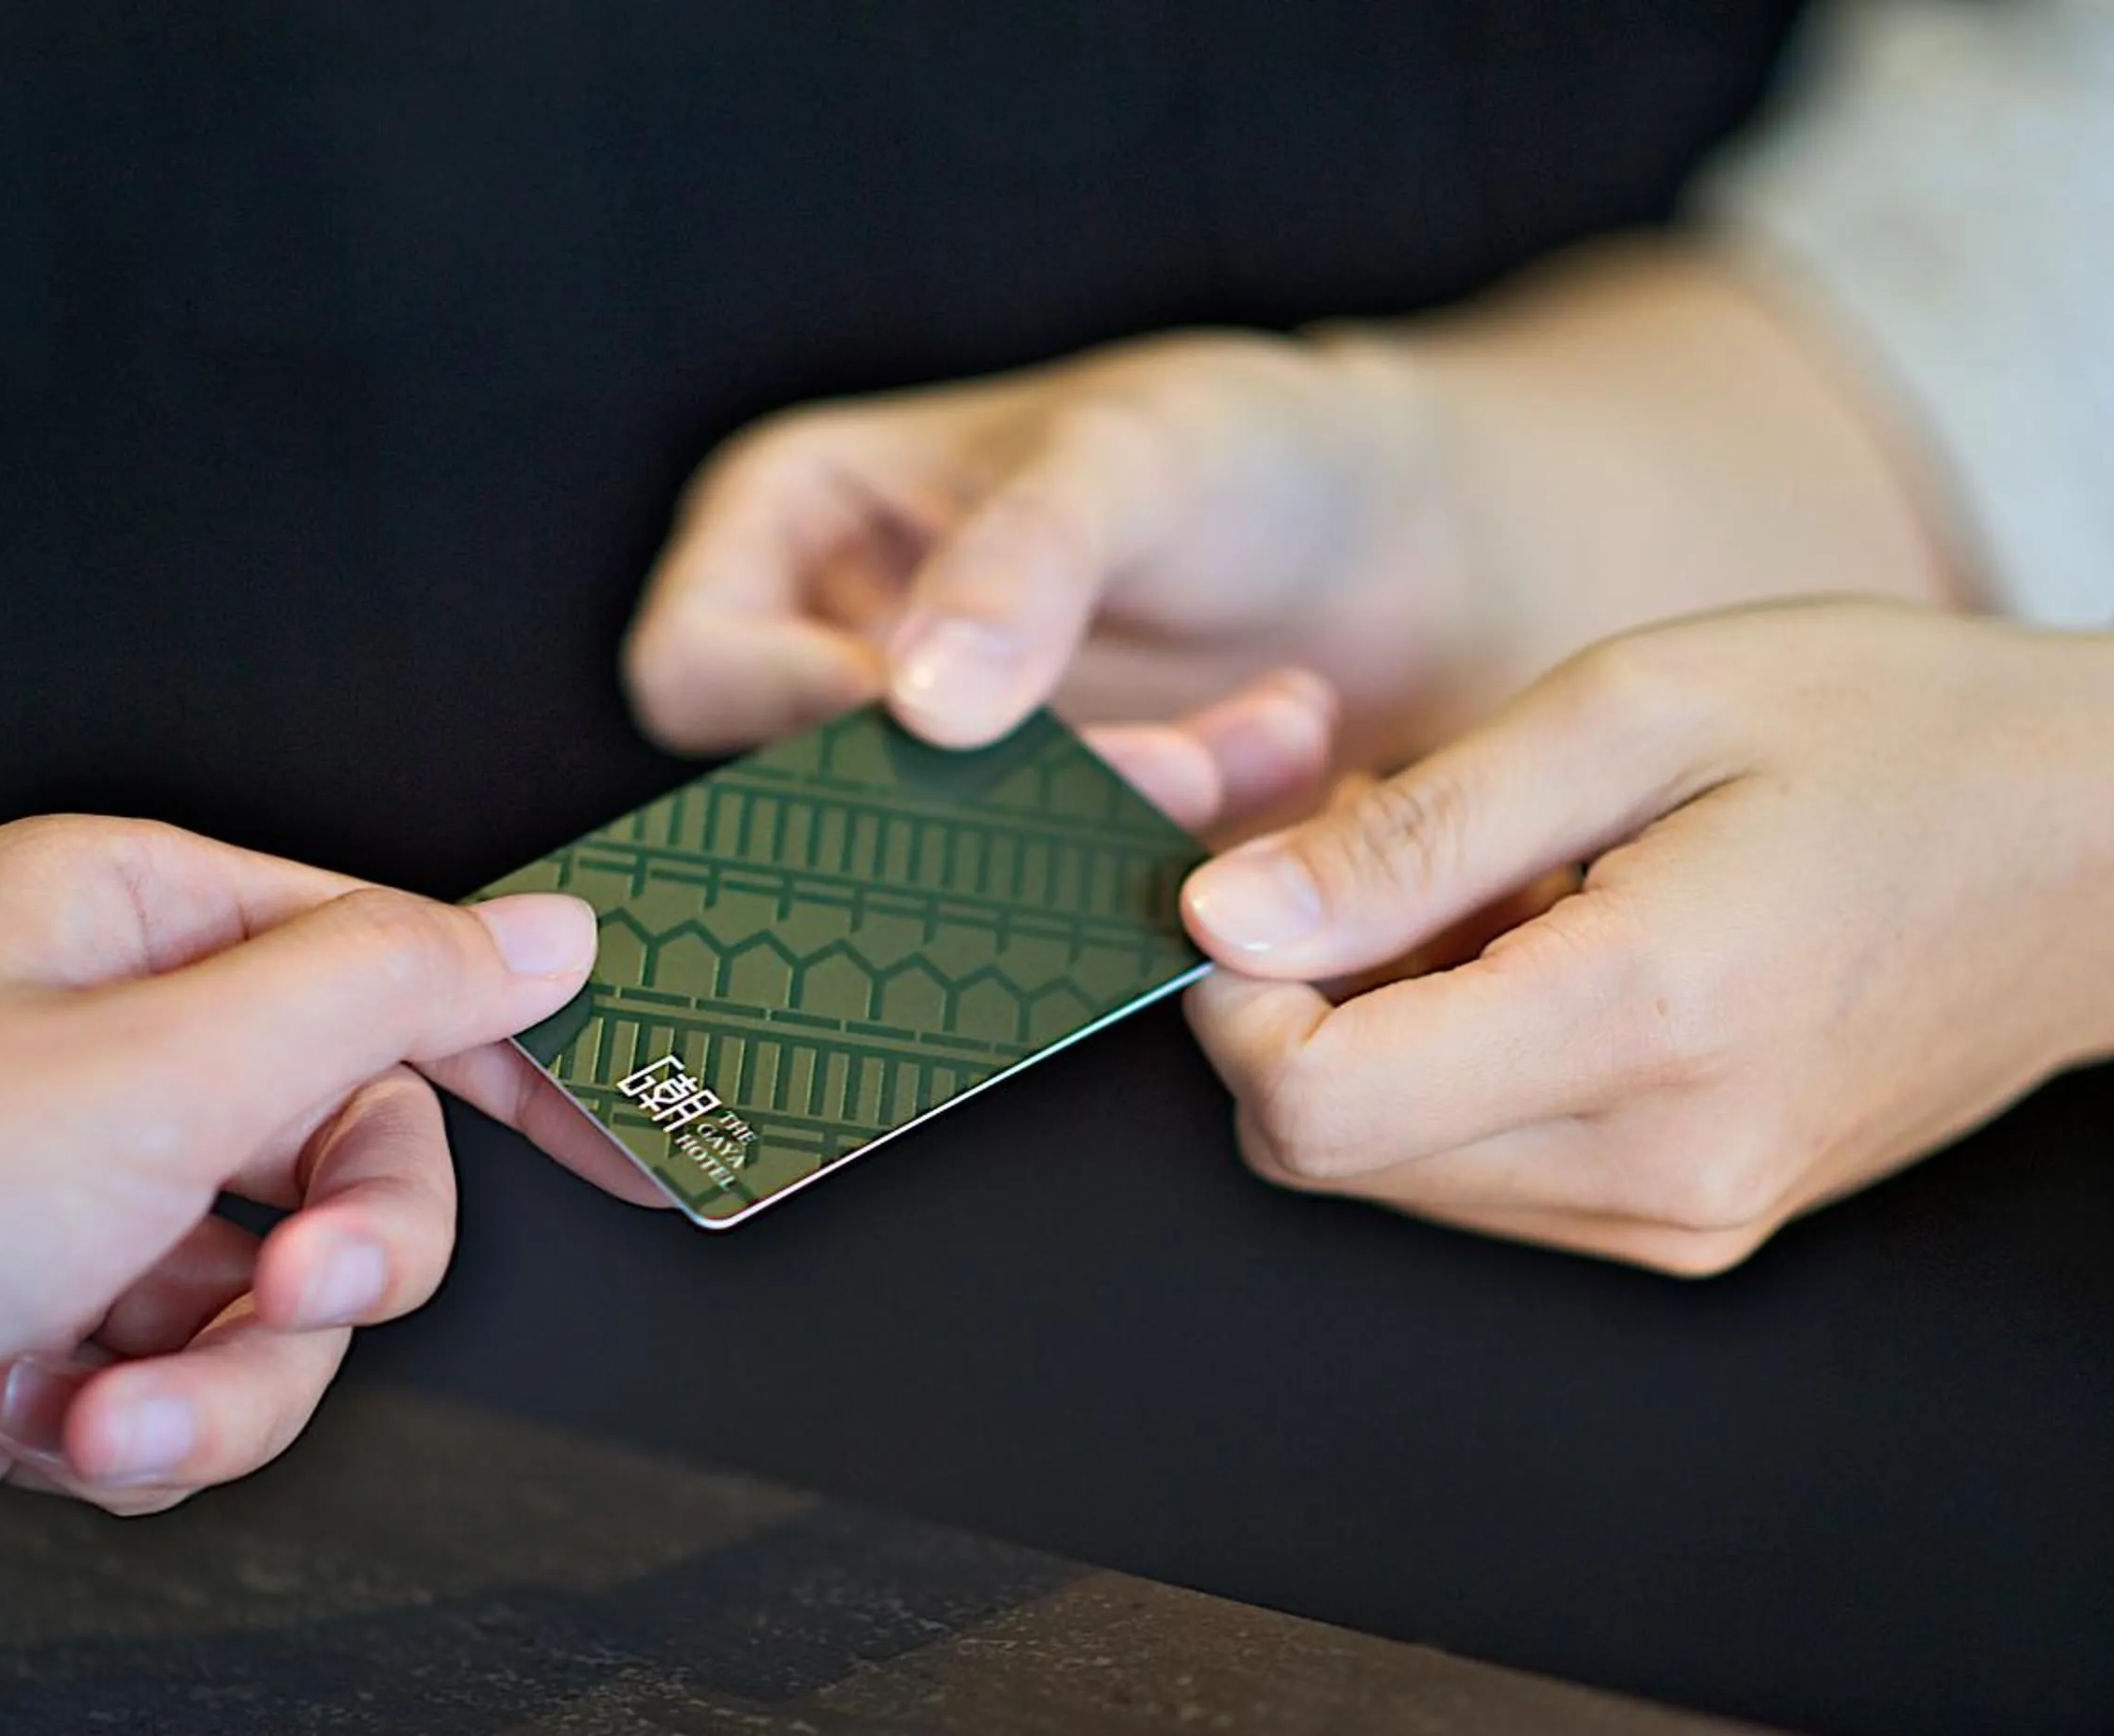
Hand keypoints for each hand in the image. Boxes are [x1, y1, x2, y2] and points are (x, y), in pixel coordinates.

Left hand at [0, 816, 655, 1628]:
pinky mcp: (42, 1323)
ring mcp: (75, 1192)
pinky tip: (34, 1423)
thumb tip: (547, 933)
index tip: (621, 1145)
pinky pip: (190, 1378)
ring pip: (277, 1297)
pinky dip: (139, 1424)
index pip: (391, 965)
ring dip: (218, 1379)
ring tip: (107, 1404)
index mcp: (134, 924)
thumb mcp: (174, 1073)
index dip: (512, 1058)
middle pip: (351, 1152)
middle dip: (329, 1261)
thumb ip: (390, 993)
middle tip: (292, 1296)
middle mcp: (107, 1043)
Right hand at [624, 245, 1954, 767]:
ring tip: (1272, 734)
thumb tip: (916, 709)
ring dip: (1116, 826)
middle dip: (1002, 798)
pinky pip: (1050, 912)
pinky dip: (1176, 856)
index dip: (795, 718)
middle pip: (817, 799)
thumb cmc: (1251, 446)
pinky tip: (1291, 761)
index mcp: (792, 528)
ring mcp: (939, 775)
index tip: (954, 731)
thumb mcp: (1130, 454)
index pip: (698, 667)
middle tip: (1175, 763)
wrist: (1415, 536)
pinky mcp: (1039, 860)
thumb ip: (1022, 564)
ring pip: (946, 871)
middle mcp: (838, 661)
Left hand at [1176, 604, 2113, 1273]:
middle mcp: (1654, 1172)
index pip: (1310, 1106)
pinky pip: (1492, 1173)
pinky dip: (1461, 1067)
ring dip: (1380, 1031)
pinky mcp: (1697, 1223)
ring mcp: (1682, 1219)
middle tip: (1376, 847)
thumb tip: (1219, 920)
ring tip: (1496, 883)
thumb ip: (1415, 833)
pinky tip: (1545, 947)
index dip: (1228, 998)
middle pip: (1329, 1149)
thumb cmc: (1895, 732)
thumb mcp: (1639, 708)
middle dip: (1295, 1002)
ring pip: (1397, 1169)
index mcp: (1641, 1023)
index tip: (1254, 880)